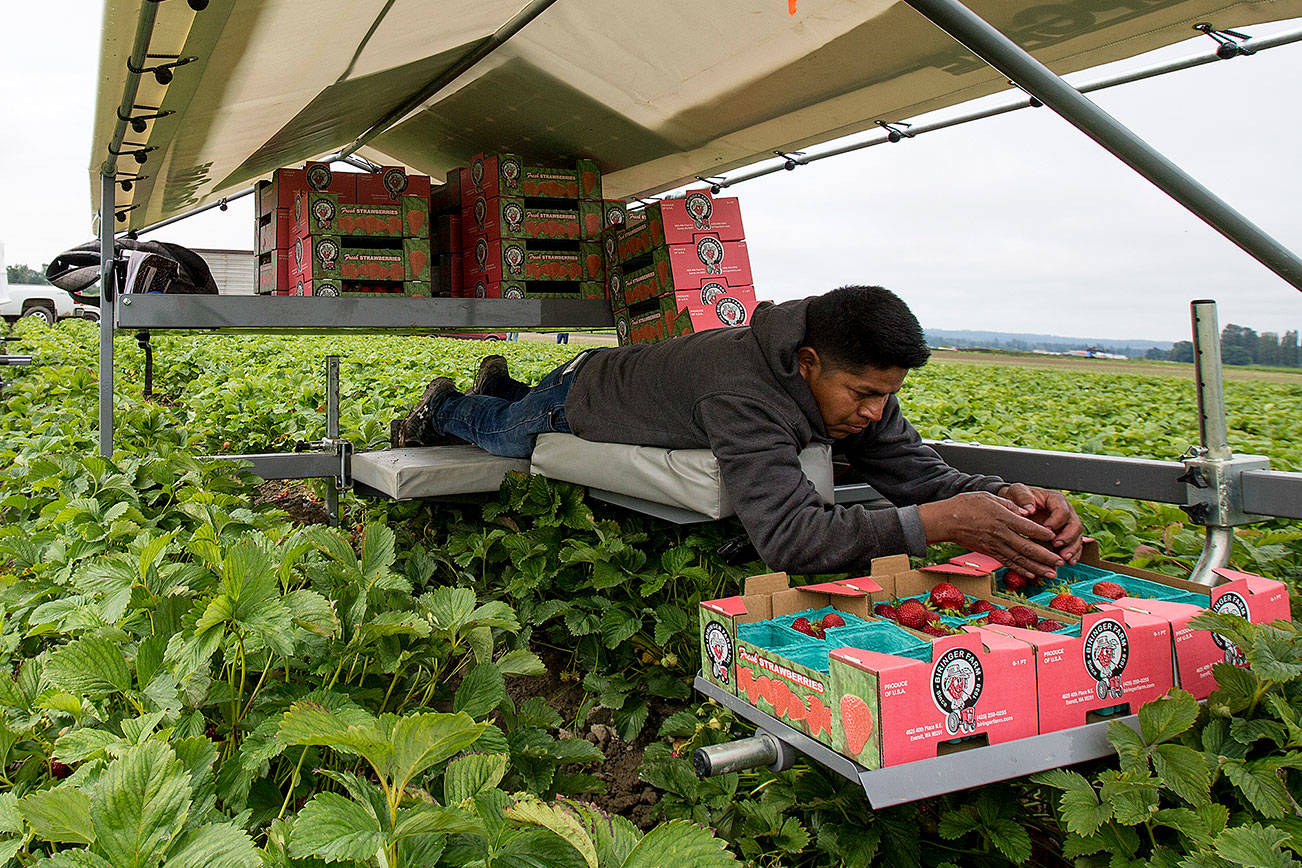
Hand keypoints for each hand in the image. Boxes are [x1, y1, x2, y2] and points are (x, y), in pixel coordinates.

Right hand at [917, 491, 1065, 579]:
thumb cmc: (966, 505)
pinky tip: (1032, 575)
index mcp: (1002, 517)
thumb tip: (1027, 511)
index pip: (1028, 527)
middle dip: (1046, 556)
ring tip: (1052, 574)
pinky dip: (1021, 569)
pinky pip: (1008, 562)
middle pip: (1027, 547)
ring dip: (1037, 568)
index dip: (1043, 533)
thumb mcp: (989, 497)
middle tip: (1060, 562)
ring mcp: (994, 545)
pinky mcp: (989, 552)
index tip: (1055, 537)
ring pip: (1020, 559)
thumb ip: (1010, 504)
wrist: (946, 521)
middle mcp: (1000, 534)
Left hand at [997, 484, 1083, 565]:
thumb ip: (1023, 498)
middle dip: (1068, 537)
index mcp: (1055, 499)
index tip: (1046, 530)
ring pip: (1078, 536)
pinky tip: (1069, 562)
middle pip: (1075, 524)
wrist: (1018, 504)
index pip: (1063, 510)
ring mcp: (1067, 523)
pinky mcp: (1066, 534)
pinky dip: (1074, 553)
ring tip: (1064, 558)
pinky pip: (1075, 544)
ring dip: (1072, 548)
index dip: (1056, 521)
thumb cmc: (1018, 497)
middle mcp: (1066, 511)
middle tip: (1057, 546)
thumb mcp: (1017, 492)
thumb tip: (1029, 509)